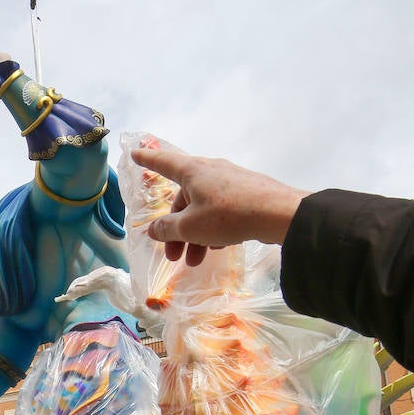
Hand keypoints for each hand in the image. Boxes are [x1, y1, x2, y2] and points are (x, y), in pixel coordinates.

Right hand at [130, 146, 309, 264]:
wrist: (278, 214)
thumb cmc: (228, 215)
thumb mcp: (190, 227)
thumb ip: (168, 229)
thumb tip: (153, 229)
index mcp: (192, 171)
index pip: (163, 162)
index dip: (147, 160)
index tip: (135, 153)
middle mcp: (210, 171)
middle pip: (183, 198)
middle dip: (176, 229)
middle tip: (172, 256)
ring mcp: (231, 181)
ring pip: (203, 207)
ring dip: (195, 235)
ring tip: (195, 261)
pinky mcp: (247, 193)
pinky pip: (222, 210)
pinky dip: (214, 228)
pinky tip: (218, 248)